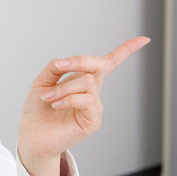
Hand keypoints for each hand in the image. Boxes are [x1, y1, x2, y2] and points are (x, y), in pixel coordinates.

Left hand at [18, 36, 150, 175]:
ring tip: (48, 98)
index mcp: (83, 82)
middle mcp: (93, 93)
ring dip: (63, 87)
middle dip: (78, 61)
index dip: (125, 51)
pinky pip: (87, 100)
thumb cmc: (38, 111)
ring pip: (87, 82)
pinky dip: (69, 99)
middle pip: (98, 65)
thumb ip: (55, 68)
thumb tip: (65, 61)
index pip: (107, 64)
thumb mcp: (42, 82)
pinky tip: (56, 105)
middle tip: (58, 68)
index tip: (144, 39)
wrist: (32, 136)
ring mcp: (95, 107)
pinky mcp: (93, 121)